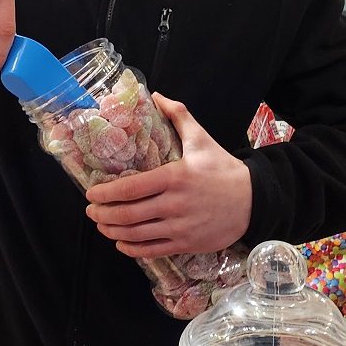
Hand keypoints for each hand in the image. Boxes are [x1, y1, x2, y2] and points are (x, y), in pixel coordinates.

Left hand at [84, 94, 251, 257]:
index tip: (91, 193)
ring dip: (113, 231)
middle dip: (103, 214)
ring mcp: (180, 228)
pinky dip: (132, 249)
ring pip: (136, 234)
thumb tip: (156, 95)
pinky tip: (121, 242)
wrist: (255, 201)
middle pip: (128, 214)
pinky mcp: (187, 245)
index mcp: (175, 177)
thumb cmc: (224, 170)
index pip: (131, 188)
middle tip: (91, 211)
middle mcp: (175, 205)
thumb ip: (178, 116)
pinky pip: (153, 250)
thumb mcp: (202, 139)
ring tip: (102, 225)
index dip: (106, 193)